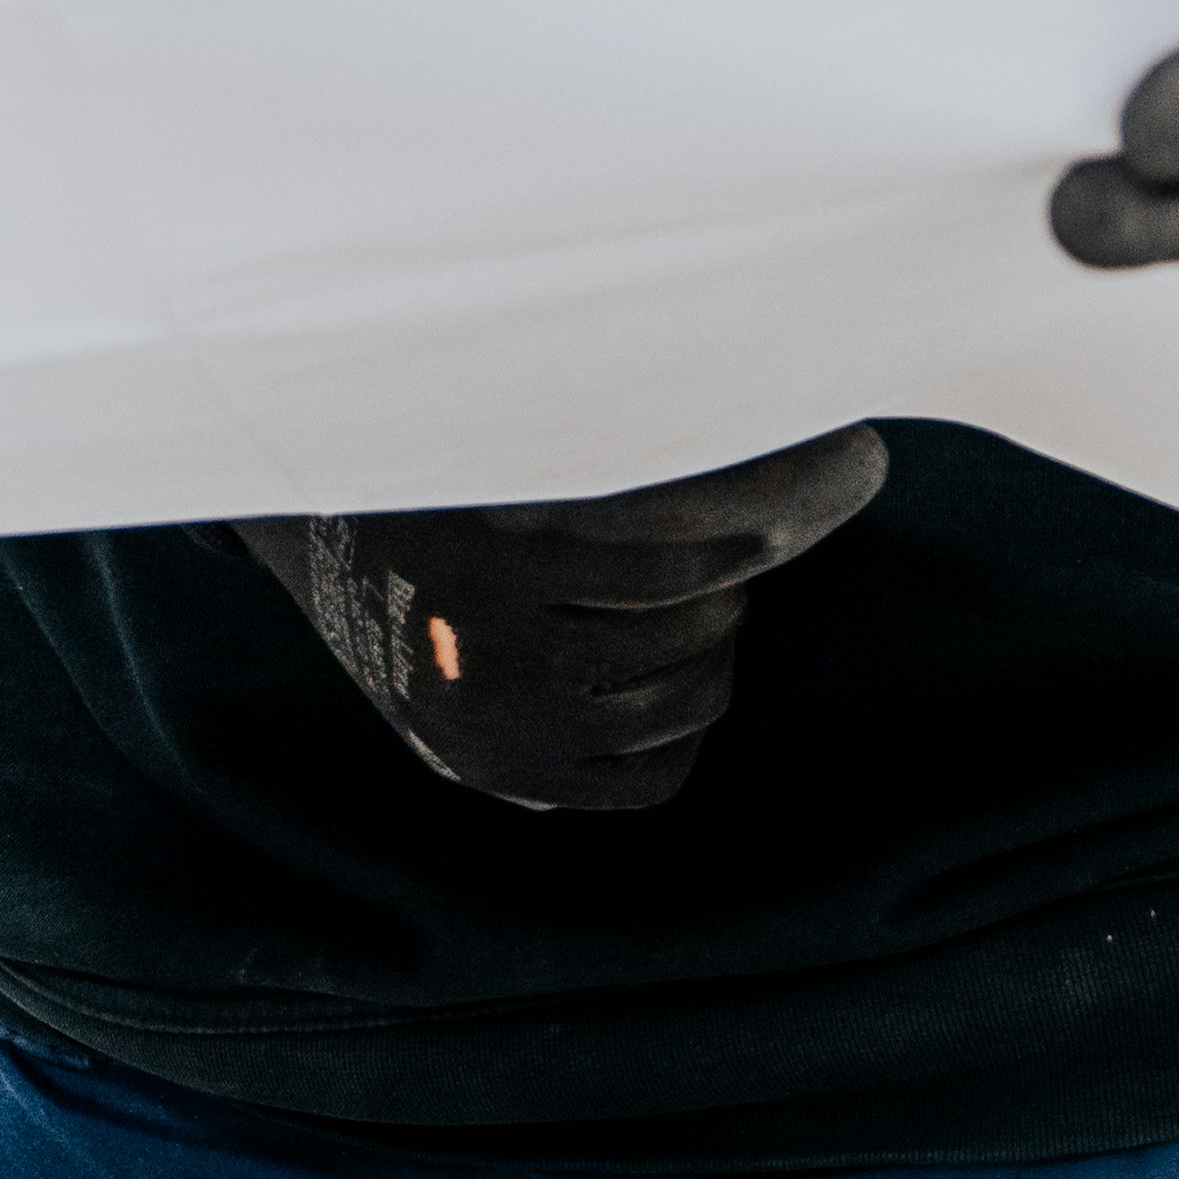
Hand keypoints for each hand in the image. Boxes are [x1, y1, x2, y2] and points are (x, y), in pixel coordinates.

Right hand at [231, 426, 895, 814]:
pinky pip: (648, 773)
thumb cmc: (453, 444)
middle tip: (765, 517)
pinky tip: (679, 664)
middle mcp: (477, 628)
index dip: (787, 488)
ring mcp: (486, 714)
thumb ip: (633, 418)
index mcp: (486, 523)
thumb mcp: (523, 405)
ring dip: (718, 634)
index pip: (682, 522)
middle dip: (751, 556)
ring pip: (678, 689)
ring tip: (706, 591)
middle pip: (690, 602)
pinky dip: (686, 717)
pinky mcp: (495, 773)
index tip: (861, 458)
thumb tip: (819, 434)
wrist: (316, 531)